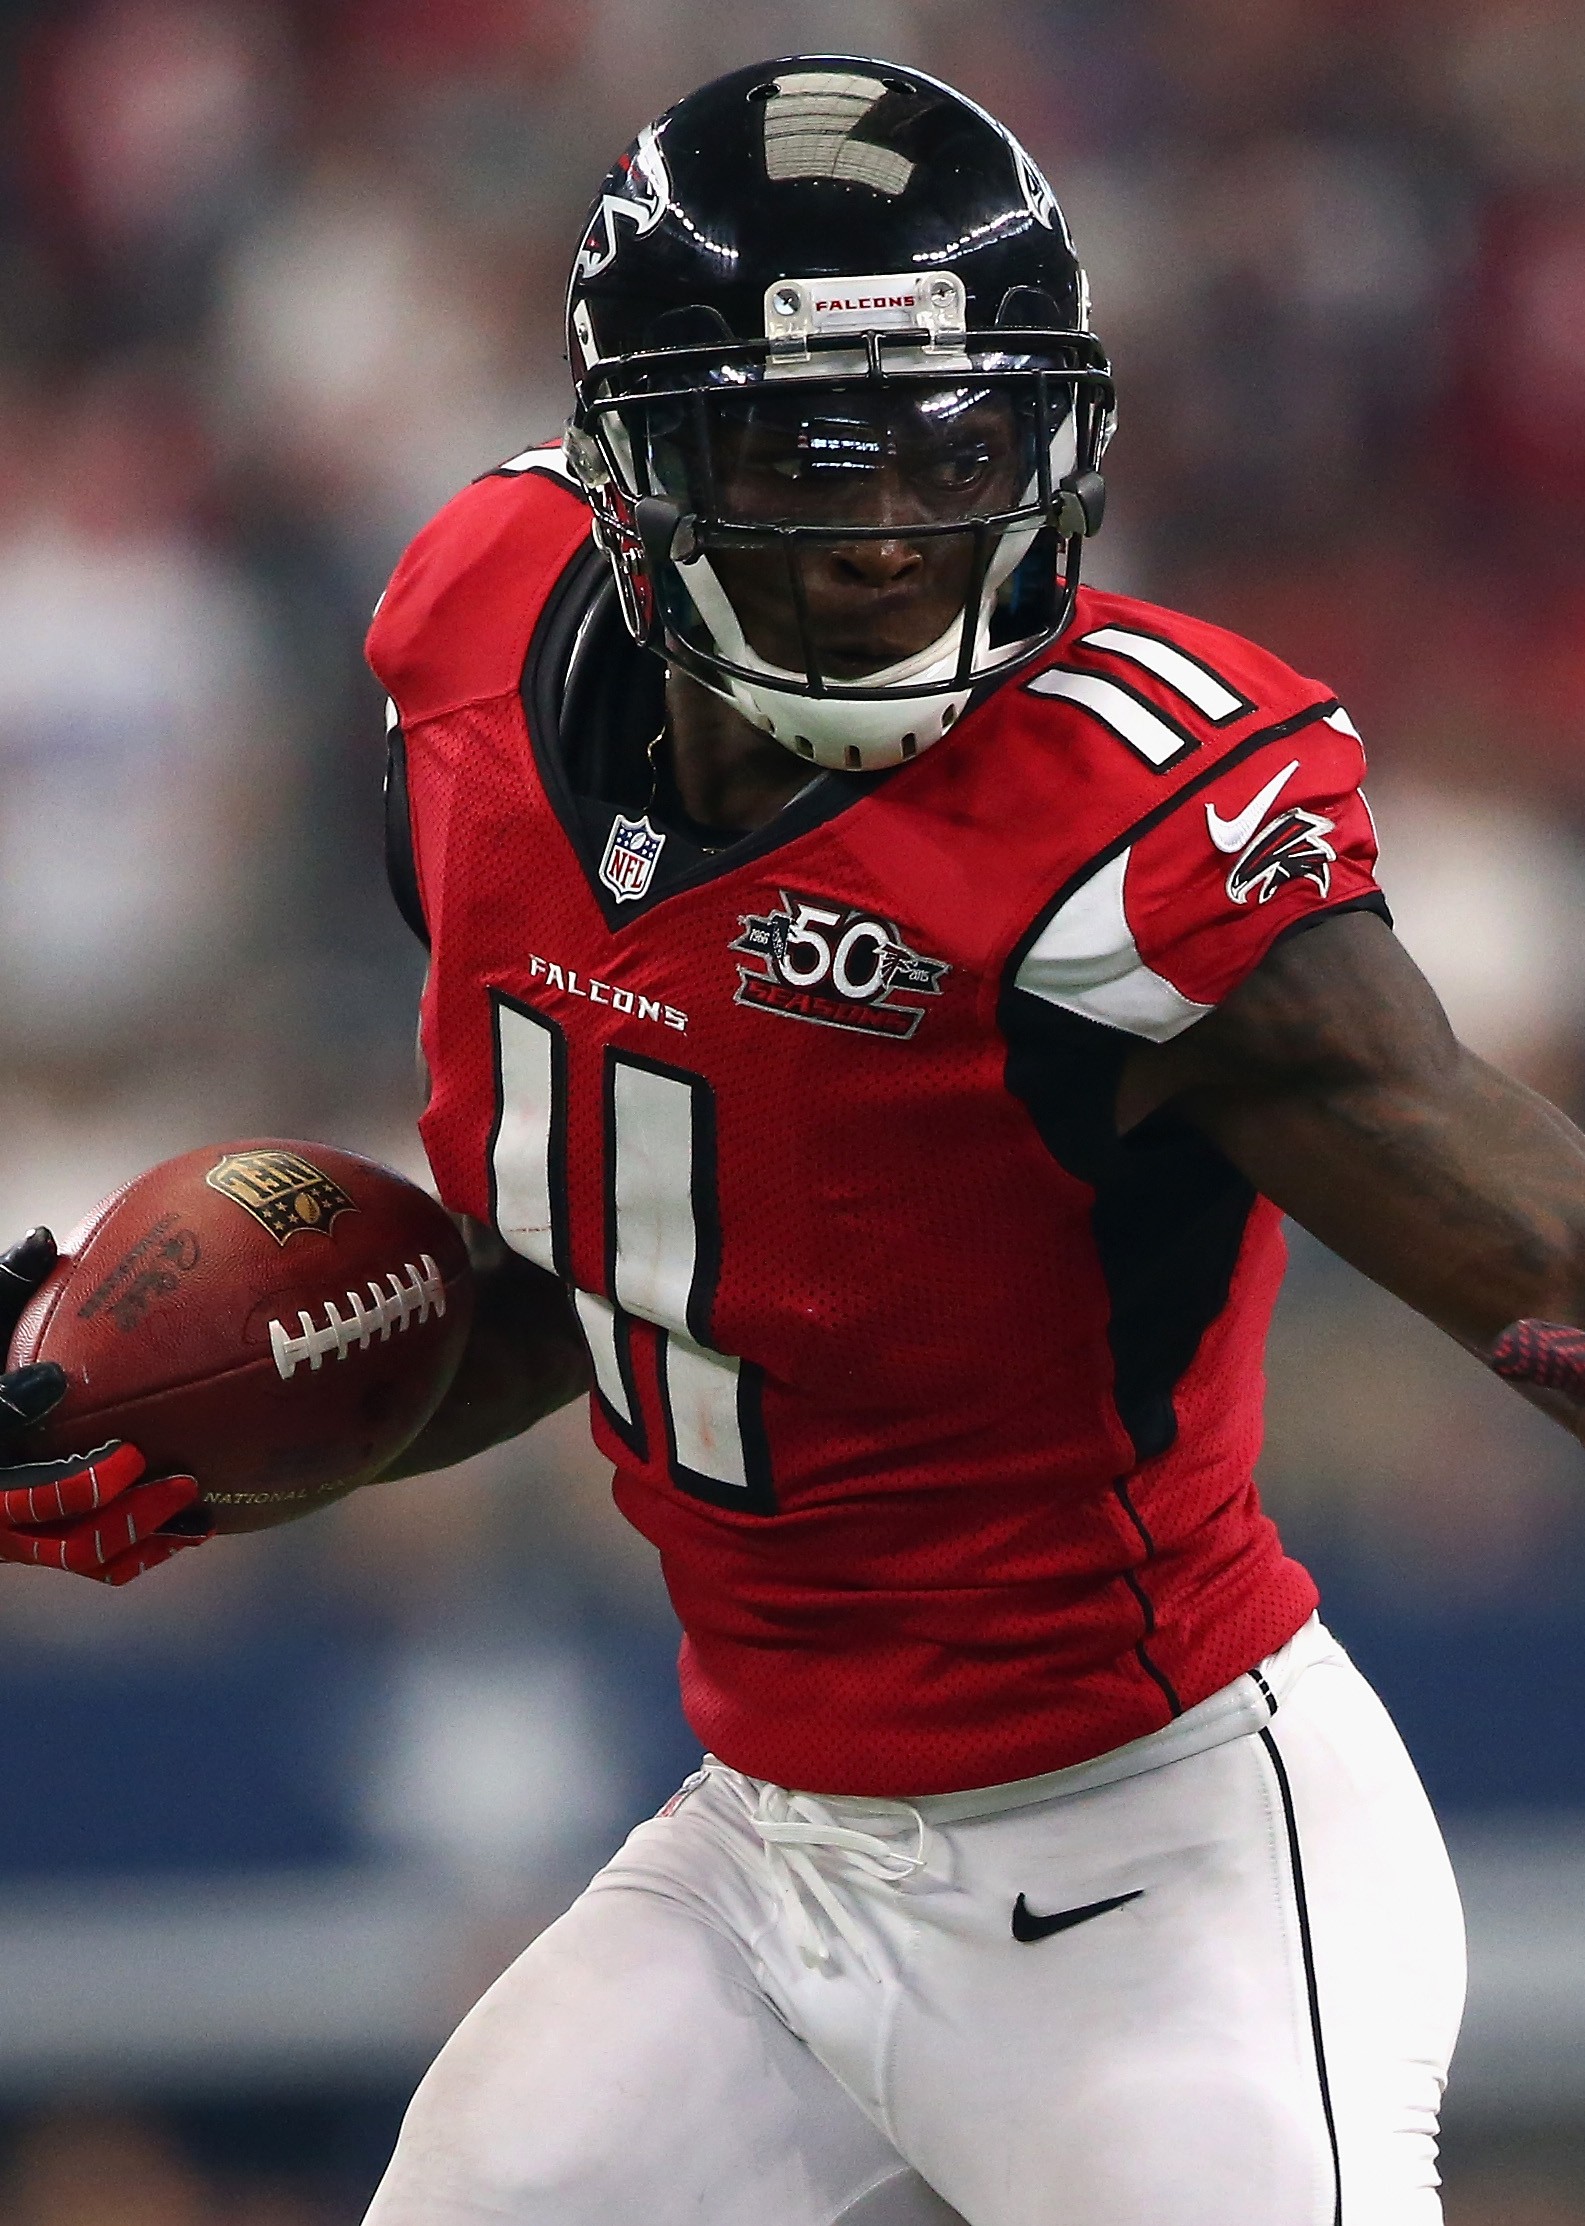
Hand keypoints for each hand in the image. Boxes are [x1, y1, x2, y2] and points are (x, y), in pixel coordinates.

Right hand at [0, 1228, 209, 1583]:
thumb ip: (7, 1291)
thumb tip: (43, 1238)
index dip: (8, 1408)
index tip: (52, 1378)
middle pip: (31, 1512)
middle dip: (90, 1490)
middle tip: (146, 1459)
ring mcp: (14, 1536)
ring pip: (72, 1550)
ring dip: (136, 1531)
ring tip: (194, 1503)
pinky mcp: (47, 1551)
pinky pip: (97, 1564)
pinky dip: (145, 1551)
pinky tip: (197, 1526)